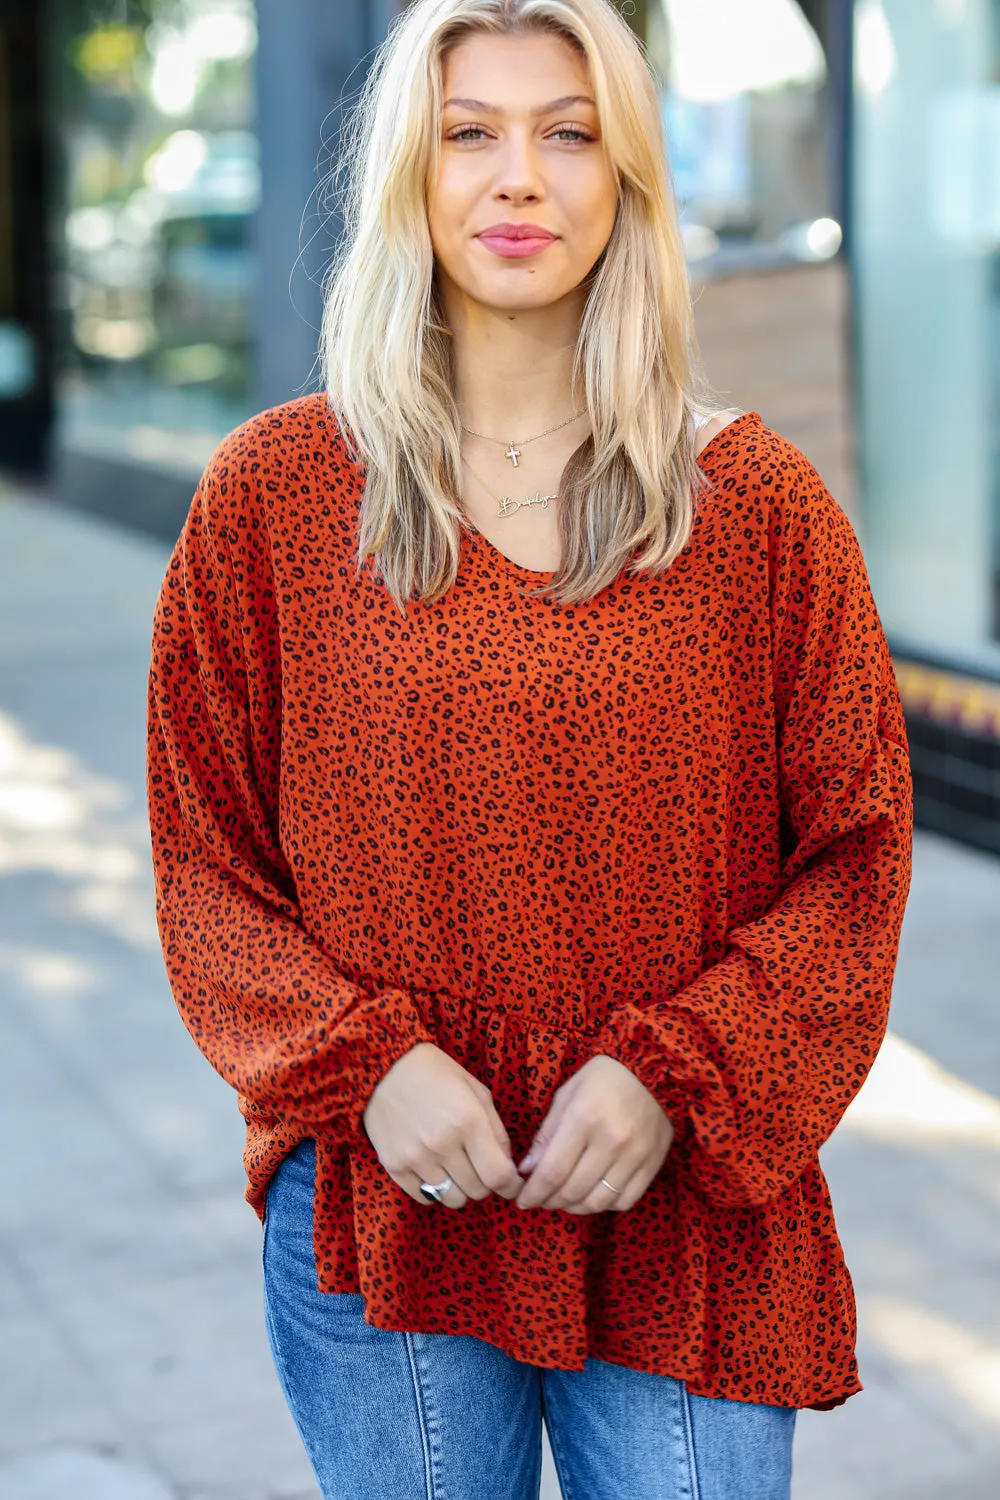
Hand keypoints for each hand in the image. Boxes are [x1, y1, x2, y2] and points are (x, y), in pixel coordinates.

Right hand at [362, 1043, 523, 1208]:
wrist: (383, 1067)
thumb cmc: (436, 1074)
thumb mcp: (476, 1090)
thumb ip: (496, 1129)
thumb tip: (508, 1166)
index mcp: (468, 1121)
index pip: (498, 1175)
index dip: (511, 1186)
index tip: (511, 1184)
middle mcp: (442, 1144)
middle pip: (477, 1191)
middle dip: (485, 1183)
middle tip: (479, 1167)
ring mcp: (416, 1158)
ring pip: (453, 1199)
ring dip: (460, 1188)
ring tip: (456, 1169)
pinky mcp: (394, 1166)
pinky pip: (425, 1198)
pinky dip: (434, 1190)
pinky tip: (434, 1169)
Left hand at [514, 1055, 675, 1212]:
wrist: (653, 1070)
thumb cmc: (603, 1078)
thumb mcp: (567, 1095)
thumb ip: (546, 1135)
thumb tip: (527, 1171)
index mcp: (583, 1118)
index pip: (552, 1171)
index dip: (534, 1193)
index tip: (522, 1201)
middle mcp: (611, 1140)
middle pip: (573, 1191)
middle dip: (551, 1202)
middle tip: (541, 1200)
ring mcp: (635, 1155)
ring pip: (598, 1202)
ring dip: (575, 1208)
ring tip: (564, 1200)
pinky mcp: (653, 1164)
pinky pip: (625, 1200)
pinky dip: (605, 1205)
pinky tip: (593, 1194)